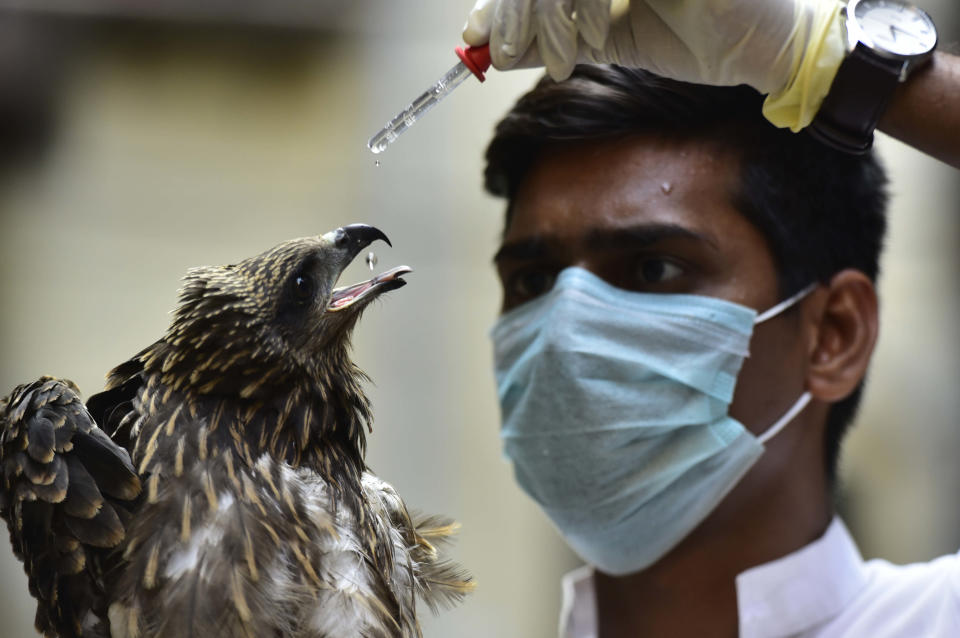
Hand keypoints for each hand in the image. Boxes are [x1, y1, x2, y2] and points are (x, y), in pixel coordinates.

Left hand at [463, 0, 846, 130]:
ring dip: (547, 14)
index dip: (506, 1)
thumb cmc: (697, 38)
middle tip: (499, 52)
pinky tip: (589, 39)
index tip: (478, 35)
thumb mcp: (609, 42)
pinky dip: (582, 7)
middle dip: (514, 9)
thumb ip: (555, 39)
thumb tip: (494, 49)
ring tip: (559, 58)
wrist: (761, 49)